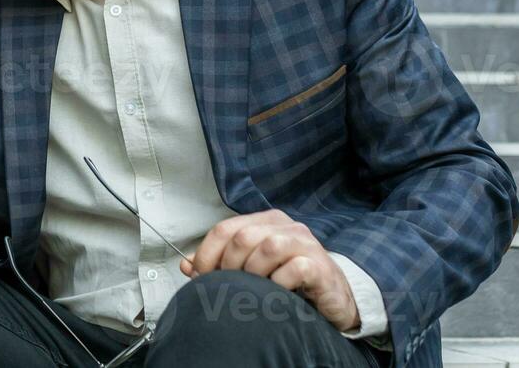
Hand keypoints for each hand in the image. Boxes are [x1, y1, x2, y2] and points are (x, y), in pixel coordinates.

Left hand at [179, 210, 360, 332]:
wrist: (332, 297)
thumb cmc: (289, 281)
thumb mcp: (251, 269)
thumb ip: (220, 264)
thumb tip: (185, 265)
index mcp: (265, 221)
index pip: (224, 228)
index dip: (206, 254)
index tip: (199, 276)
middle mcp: (286, 226)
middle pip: (243, 237)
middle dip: (228, 266)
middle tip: (229, 287)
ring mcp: (305, 243)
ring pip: (267, 247)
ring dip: (253, 273)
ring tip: (254, 289)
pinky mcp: (320, 265)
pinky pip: (294, 269)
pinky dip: (279, 284)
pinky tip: (277, 294)